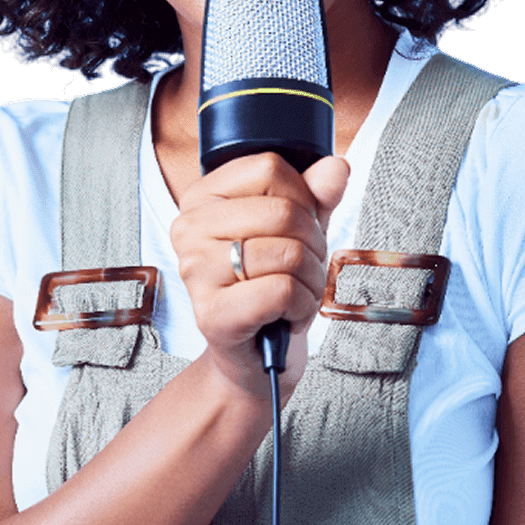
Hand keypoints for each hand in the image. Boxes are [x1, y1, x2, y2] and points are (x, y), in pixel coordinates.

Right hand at [171, 152, 348, 398]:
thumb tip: (335, 168)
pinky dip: (302, 305)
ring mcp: (194, 271)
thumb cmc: (271, 287)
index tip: (296, 227)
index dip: (303, 196)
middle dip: (313, 243)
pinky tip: (288, 314)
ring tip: (296, 293)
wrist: (256, 356)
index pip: (269, 167)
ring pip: (287, 252)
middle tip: (302, 268)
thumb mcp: (299, 231)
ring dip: (310, 279)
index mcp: (202, 198)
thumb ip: (316, 195)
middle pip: (282, 211)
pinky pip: (282, 290)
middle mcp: (188, 229)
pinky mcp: (211, 314)